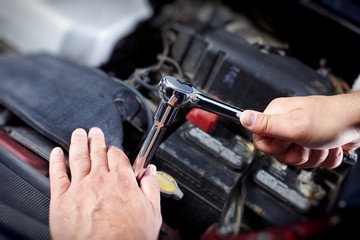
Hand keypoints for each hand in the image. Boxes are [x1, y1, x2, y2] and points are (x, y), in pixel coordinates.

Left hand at [49, 127, 161, 239]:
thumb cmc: (128, 239)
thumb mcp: (152, 213)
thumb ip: (151, 187)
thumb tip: (150, 172)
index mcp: (122, 181)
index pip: (117, 156)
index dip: (115, 151)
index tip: (114, 151)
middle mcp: (100, 180)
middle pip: (97, 152)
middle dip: (96, 140)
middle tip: (95, 132)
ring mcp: (80, 187)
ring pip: (78, 157)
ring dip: (78, 142)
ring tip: (79, 134)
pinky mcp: (62, 199)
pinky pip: (57, 174)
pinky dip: (56, 160)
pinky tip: (56, 152)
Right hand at [239, 93, 359, 167]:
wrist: (359, 123)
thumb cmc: (330, 119)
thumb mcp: (294, 125)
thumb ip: (266, 125)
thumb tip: (242, 117)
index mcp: (277, 116)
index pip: (260, 141)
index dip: (274, 148)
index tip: (286, 142)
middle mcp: (287, 124)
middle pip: (279, 154)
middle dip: (297, 154)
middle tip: (306, 142)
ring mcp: (301, 135)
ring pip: (297, 160)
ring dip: (313, 156)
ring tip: (321, 143)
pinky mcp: (313, 143)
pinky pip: (312, 161)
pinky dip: (324, 158)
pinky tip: (330, 146)